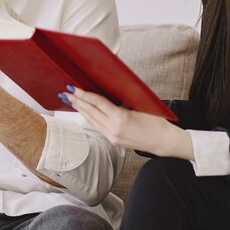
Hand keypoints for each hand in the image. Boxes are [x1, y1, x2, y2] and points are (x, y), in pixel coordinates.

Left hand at [62, 87, 192, 158]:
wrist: (162, 141)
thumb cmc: (156, 121)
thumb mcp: (140, 105)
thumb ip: (122, 99)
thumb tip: (107, 89)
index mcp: (121, 117)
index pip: (98, 103)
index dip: (85, 95)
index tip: (75, 88)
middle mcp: (114, 128)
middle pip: (91, 112)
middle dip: (77, 101)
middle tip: (66, 92)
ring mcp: (112, 136)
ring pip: (91, 120)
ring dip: (80, 110)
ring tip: (71, 101)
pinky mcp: (113, 141)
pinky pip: (97, 127)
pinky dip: (89, 118)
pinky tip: (84, 112)